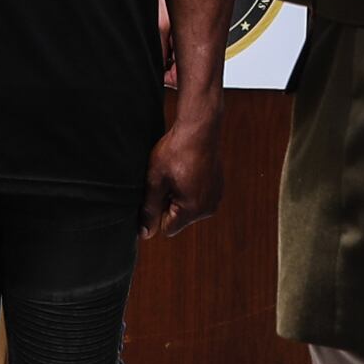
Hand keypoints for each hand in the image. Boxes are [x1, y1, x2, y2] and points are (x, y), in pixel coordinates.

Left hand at [140, 118, 223, 238]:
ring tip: (178, 174)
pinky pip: (199, 199)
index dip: (157, 212)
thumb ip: (149, 210)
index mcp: (192, 209)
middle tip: (168, 180)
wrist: (199, 129)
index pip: (167, 229)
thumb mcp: (155, 181)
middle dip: (169, 205)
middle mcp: (208, 208)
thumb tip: (145, 234)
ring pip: (188, 210)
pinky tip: (188, 171)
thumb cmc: (175, 152)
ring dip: (180, 197)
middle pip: (179, 220)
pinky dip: (191, 190)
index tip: (158, 191)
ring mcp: (216, 198)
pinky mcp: (218, 189)